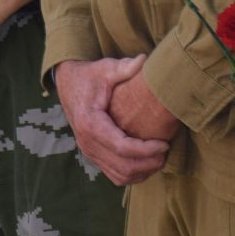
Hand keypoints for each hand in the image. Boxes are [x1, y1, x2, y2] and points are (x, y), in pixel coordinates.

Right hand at [53, 56, 171, 184]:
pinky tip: (147, 162)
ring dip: (142, 171)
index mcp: (90, 123)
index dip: (146, 150)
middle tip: (167, 152)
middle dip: (149, 163)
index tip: (165, 143)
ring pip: (119, 175)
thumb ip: (124, 67)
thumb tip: (145, 60)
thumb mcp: (105, 69)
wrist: (67, 84)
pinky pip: (114, 175)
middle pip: (123, 166)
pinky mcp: (93, 155)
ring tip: (160, 158)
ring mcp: (88, 151)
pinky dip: (133, 174)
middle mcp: (87, 142)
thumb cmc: (89, 76)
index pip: (122, 147)